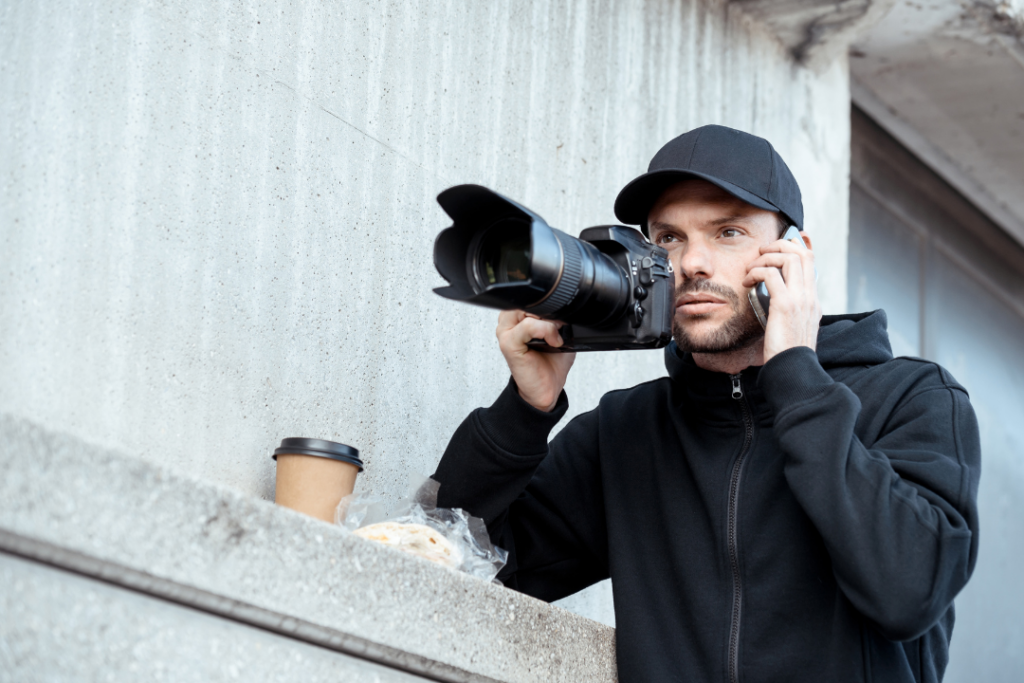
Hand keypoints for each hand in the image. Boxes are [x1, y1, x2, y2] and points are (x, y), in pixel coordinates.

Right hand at [496, 310, 575, 411]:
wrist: (546, 388)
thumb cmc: (550, 363)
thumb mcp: (560, 333)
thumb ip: (557, 316)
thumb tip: (564, 306)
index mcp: (516, 316)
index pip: (530, 296)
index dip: (548, 303)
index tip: (561, 318)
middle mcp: (508, 322)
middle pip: (527, 300)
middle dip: (548, 311)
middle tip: (559, 327)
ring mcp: (505, 332)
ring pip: (526, 310)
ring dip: (547, 322)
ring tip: (556, 336)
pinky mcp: (508, 343)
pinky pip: (527, 326)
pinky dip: (545, 331)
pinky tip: (553, 342)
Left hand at [742, 236, 820, 363]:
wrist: (793, 369)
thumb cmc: (787, 352)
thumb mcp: (793, 327)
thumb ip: (789, 310)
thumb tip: (774, 298)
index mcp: (813, 300)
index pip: (810, 260)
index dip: (793, 247)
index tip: (774, 249)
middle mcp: (810, 296)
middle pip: (802, 253)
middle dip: (779, 244)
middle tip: (761, 252)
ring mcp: (800, 299)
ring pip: (789, 258)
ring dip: (766, 257)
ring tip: (751, 268)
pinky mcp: (785, 305)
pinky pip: (771, 274)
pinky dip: (756, 272)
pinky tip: (747, 282)